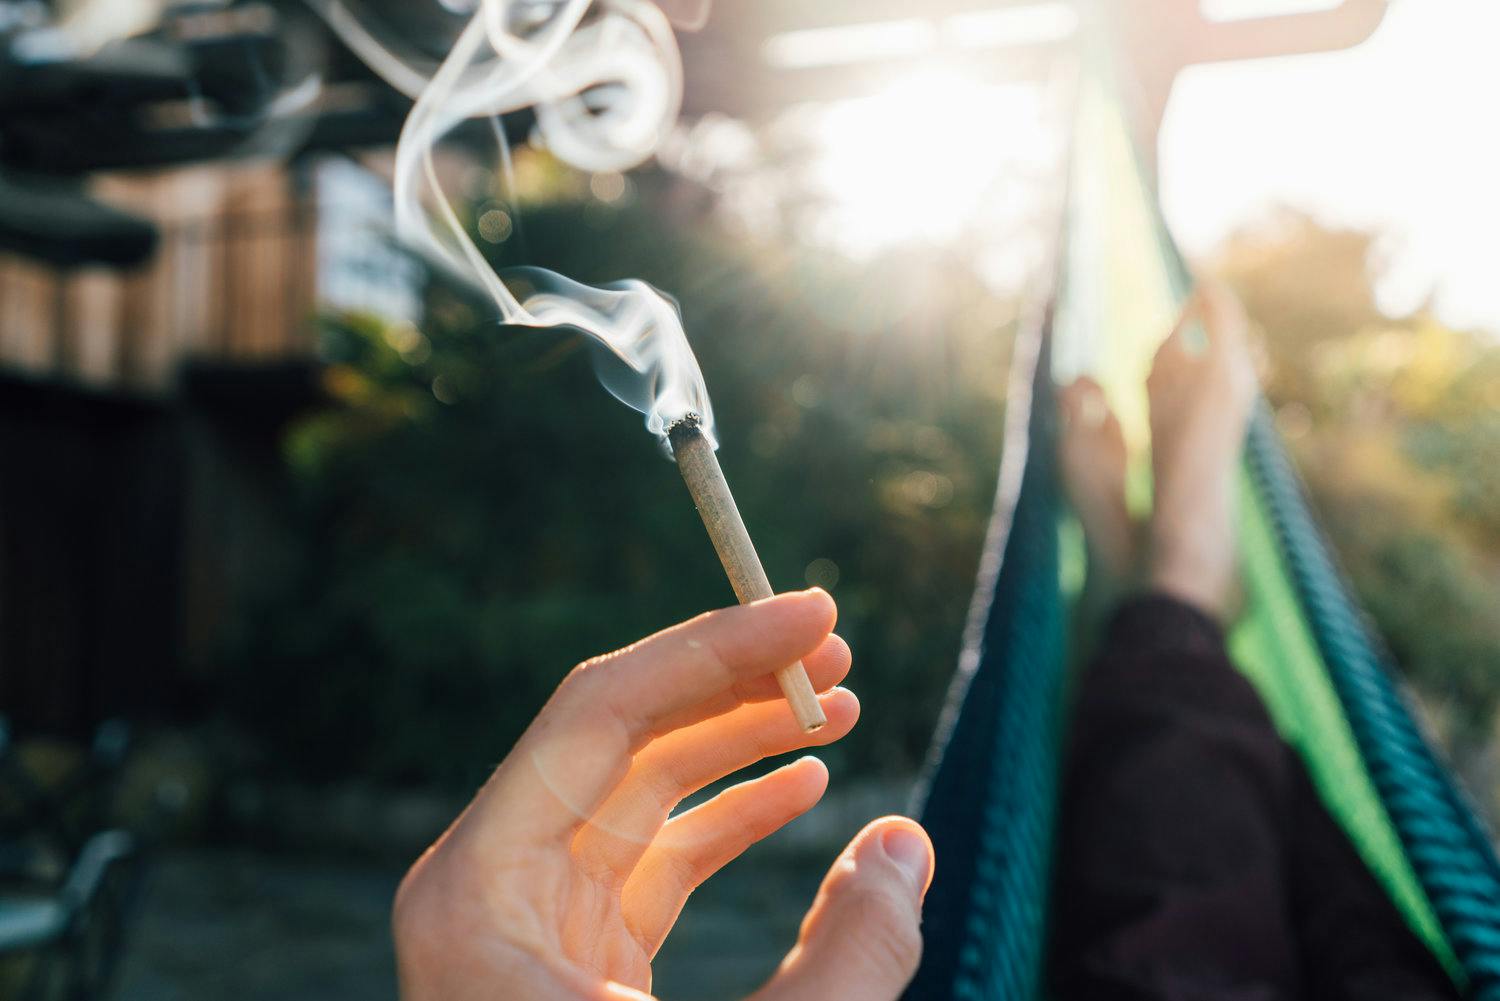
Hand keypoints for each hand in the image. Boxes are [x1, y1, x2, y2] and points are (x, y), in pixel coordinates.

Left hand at [393, 589, 933, 999]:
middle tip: (837, 647)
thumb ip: (848, 961)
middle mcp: (487, 890)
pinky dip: (725, 815)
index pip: (601, 711)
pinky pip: (648, 854)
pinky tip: (802, 788)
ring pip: (637, 788)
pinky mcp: (569, 958)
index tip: (815, 610)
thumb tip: (906, 845)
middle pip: (619, 736)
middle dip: (734, 684)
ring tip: (837, 709)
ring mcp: (525, 923)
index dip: (714, 648)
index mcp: (480, 894)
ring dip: (738, 741)